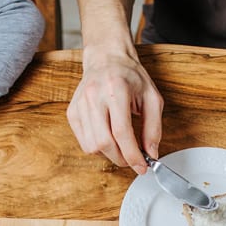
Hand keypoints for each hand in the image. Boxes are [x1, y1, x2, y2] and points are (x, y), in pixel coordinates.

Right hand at [67, 44, 163, 172]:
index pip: (122, 133)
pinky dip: (98, 148)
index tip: (142, 167)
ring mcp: (79, 105)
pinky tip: (108, 138)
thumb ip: (153, 127)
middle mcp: (93, 96)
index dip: (133, 155)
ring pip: (92, 147)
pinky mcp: (72, 112)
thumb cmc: (130, 77)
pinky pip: (84, 142)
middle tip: (133, 159)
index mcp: (115, 89)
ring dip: (109, 154)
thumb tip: (151, 154)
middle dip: (121, 158)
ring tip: (121, 146)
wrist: (107, 59)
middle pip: (104, 143)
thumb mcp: (152, 98)